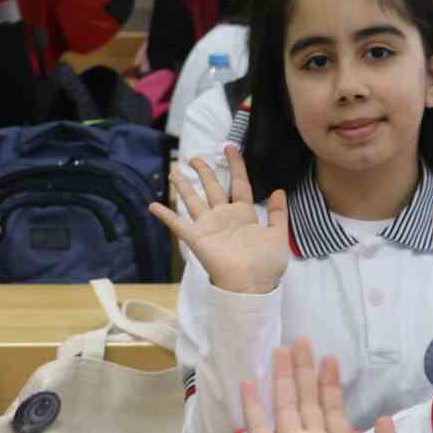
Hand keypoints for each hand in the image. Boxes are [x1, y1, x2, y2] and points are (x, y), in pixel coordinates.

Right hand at [149, 145, 287, 294]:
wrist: (252, 285)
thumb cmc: (266, 264)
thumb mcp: (278, 236)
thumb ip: (279, 213)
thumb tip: (278, 190)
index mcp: (244, 214)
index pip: (238, 183)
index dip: (235, 165)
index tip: (230, 147)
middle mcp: (224, 216)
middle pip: (212, 187)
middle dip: (204, 171)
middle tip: (194, 158)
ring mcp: (209, 226)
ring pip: (194, 200)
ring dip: (184, 186)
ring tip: (175, 171)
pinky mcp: (197, 238)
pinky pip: (178, 224)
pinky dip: (165, 214)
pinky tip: (153, 205)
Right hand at [245, 339, 403, 432]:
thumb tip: (383, 419)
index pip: (333, 408)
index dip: (331, 383)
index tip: (330, 358)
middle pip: (308, 399)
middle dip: (306, 370)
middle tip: (302, 341)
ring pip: (285, 404)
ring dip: (283, 377)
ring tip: (281, 349)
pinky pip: (258, 426)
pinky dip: (253, 404)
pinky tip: (249, 381)